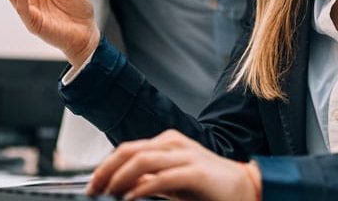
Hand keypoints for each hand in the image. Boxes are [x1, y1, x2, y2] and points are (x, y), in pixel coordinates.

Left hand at [86, 130, 259, 200]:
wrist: (245, 188)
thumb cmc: (208, 187)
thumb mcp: (171, 182)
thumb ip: (149, 180)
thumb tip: (122, 185)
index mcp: (166, 143)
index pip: (126, 150)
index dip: (105, 167)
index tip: (92, 185)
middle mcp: (173, 144)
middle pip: (128, 151)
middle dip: (106, 170)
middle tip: (93, 190)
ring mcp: (185, 156)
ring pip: (141, 160)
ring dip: (119, 178)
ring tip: (109, 193)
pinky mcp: (196, 172)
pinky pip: (162, 177)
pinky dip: (142, 188)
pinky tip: (131, 198)